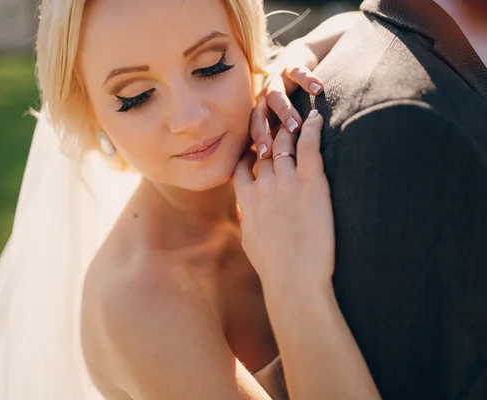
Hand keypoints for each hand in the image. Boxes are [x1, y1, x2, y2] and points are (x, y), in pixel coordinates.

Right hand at [233, 110, 334, 291]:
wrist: (293, 279)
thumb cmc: (273, 268)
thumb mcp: (251, 242)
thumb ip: (249, 221)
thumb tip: (249, 217)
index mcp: (248, 199)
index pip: (242, 165)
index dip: (248, 151)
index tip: (256, 145)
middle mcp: (263, 186)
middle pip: (265, 149)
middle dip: (270, 133)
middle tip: (280, 120)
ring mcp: (286, 183)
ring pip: (285, 143)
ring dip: (291, 127)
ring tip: (298, 115)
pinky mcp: (310, 184)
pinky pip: (309, 147)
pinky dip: (313, 129)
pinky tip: (317, 116)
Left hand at [250, 40, 324, 159]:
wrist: (301, 64)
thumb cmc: (298, 104)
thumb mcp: (289, 125)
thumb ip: (287, 145)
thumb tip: (292, 176)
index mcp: (262, 117)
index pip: (255, 134)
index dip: (258, 145)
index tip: (264, 159)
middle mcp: (264, 101)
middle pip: (258, 117)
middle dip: (265, 133)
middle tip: (274, 149)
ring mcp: (276, 83)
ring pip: (274, 96)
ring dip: (284, 111)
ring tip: (298, 126)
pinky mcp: (290, 66)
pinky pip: (296, 72)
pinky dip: (307, 79)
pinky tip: (319, 89)